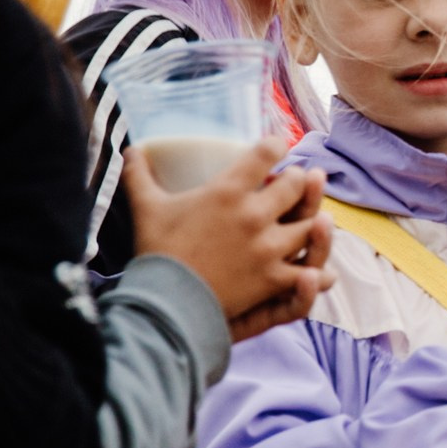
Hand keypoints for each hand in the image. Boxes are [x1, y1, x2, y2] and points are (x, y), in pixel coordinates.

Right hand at [125, 138, 337, 340]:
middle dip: (300, 180)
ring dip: (316, 220)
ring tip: (316, 219)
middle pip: (297, 185)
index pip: (266, 154)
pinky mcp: (273, 279)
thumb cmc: (156, 251)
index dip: (276, 145)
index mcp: (227, 191)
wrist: (163, 302)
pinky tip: (318, 270)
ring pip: (311, 226)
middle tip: (299, 181)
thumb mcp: (146, 207)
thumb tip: (129, 149)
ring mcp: (268, 248)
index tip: (277, 146)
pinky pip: (308, 273)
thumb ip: (139, 175)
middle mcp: (255, 214)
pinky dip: (316, 273)